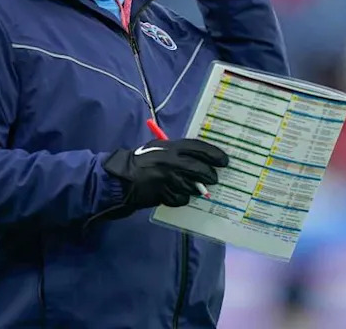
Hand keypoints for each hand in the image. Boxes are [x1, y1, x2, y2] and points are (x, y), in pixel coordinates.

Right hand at [102, 138, 228, 209]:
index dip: (213, 153)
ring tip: (193, 187)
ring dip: (194, 189)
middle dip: (209, 175)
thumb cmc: (142, 161)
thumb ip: (178, 153)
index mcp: (170, 147)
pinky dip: (181, 198)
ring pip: (191, 186)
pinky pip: (180, 198)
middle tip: (214, 179)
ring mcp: (167, 178)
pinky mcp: (162, 194)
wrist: (122, 178)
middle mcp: (170, 161)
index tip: (224, 161)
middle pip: (198, 169)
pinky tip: (175, 194)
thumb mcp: (159, 149)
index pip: (198, 148)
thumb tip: (201, 160)